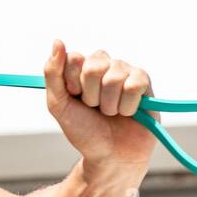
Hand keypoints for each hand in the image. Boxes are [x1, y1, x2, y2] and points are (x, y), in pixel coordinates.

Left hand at [43, 39, 159, 171]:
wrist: (109, 154)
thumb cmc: (84, 129)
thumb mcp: (59, 104)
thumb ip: (53, 74)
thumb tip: (58, 41)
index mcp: (80, 67)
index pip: (73, 58)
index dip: (72, 83)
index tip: (74, 98)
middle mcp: (103, 64)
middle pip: (93, 67)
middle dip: (91, 96)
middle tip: (94, 108)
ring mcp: (124, 71)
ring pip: (114, 78)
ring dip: (109, 105)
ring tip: (111, 113)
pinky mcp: (144, 81)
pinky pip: (134, 85)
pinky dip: (127, 107)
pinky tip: (128, 112)